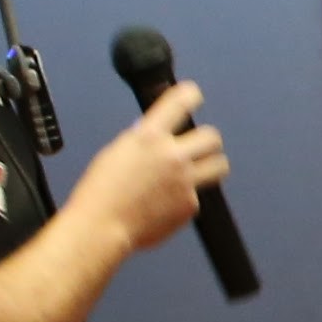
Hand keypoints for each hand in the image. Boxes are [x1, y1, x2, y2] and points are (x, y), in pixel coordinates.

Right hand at [69, 82, 224, 251]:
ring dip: (211, 165)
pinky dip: (186, 198)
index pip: (180, 101)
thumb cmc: (101, 192)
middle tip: (199, 146)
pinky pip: (198, 196)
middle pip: (212, 136)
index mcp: (148, 137)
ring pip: (219, 165)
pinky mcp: (190, 205)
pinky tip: (167, 203)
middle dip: (206, 140)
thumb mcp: (118, 152)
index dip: (191, 95)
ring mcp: (185, 181)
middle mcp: (172, 155)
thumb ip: (145, 142)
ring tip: (198, 170)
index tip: (194, 96)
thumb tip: (158, 137)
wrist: (101, 226)